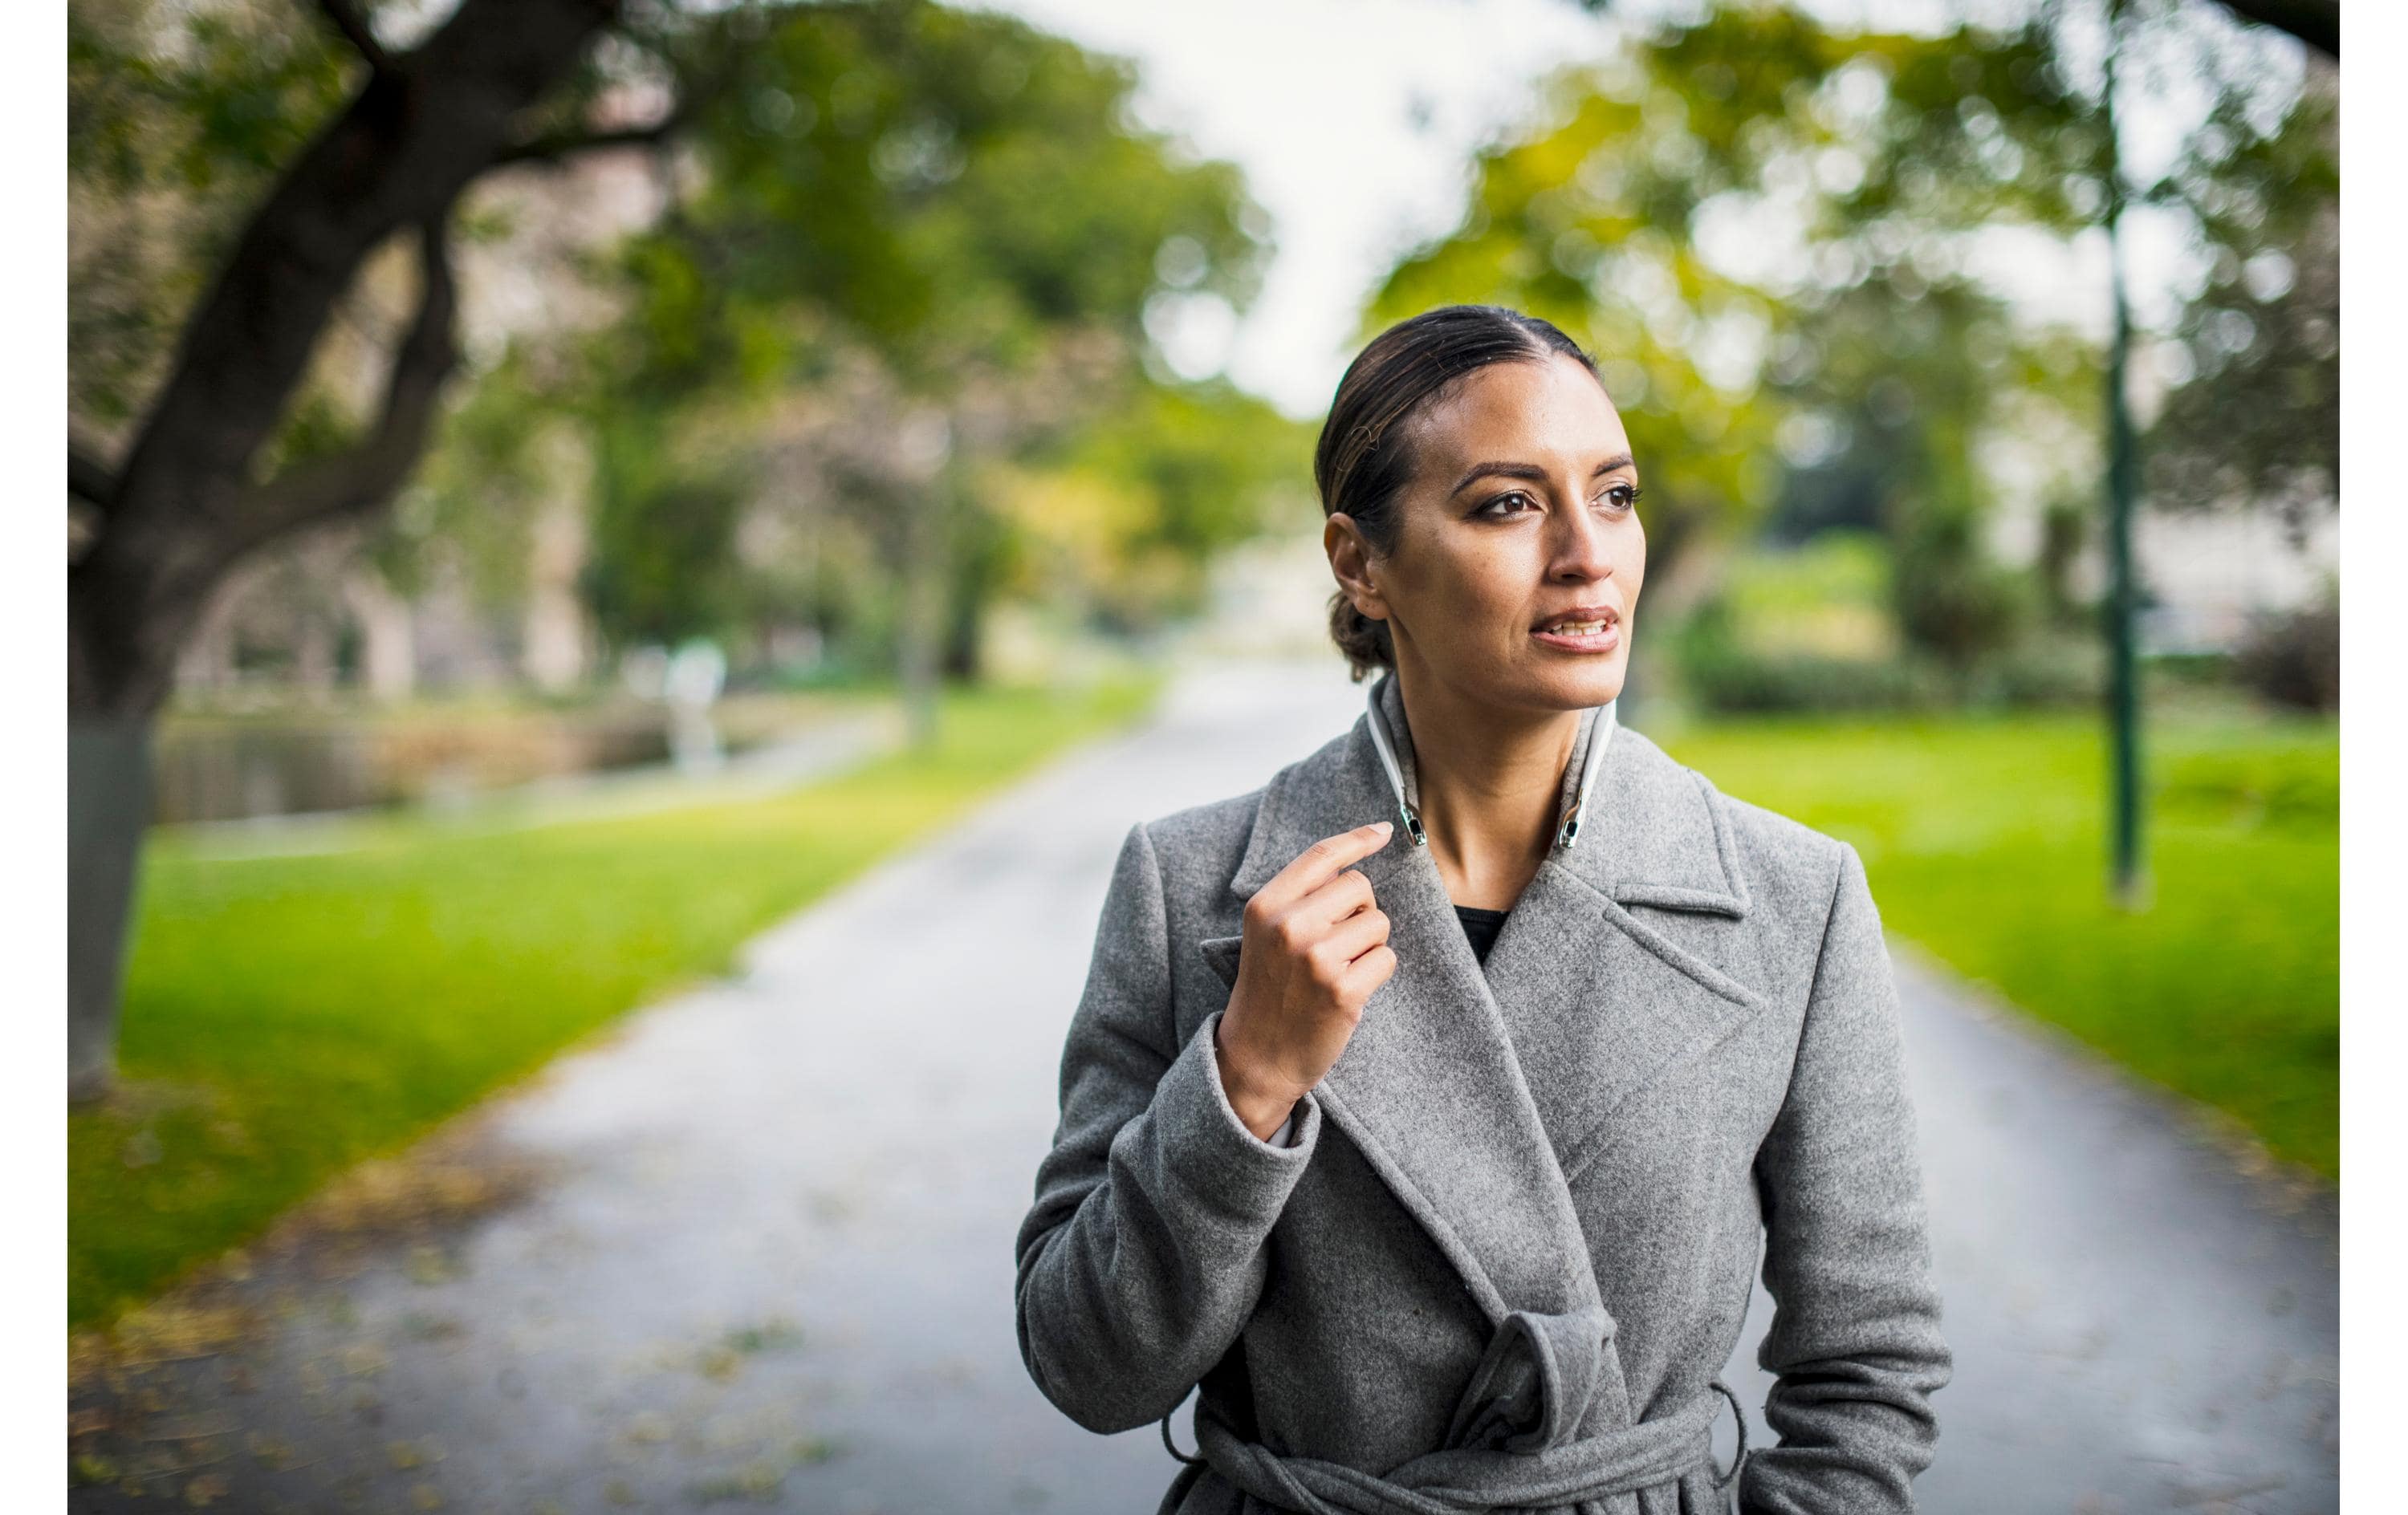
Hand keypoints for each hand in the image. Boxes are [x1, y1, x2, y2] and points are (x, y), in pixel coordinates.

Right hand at [1214, 821, 1398, 1139]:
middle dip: (1359, 911)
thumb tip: (1355, 860)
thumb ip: (1300, 897)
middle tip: (1336, 944)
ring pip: (1378, 923)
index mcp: (1265, 906)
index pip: (1321, 855)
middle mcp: (1288, 926)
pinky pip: (1386, 958)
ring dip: (1368, 945)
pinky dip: (1376, 974)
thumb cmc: (1269, 991)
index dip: (1357, 838)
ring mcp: (1315, 959)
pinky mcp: (1342, 991)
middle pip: (1359, 887)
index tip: (1384, 830)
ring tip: (1337, 971)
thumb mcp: (1265, 934)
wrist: (1257, 1057)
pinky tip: (1348, 992)